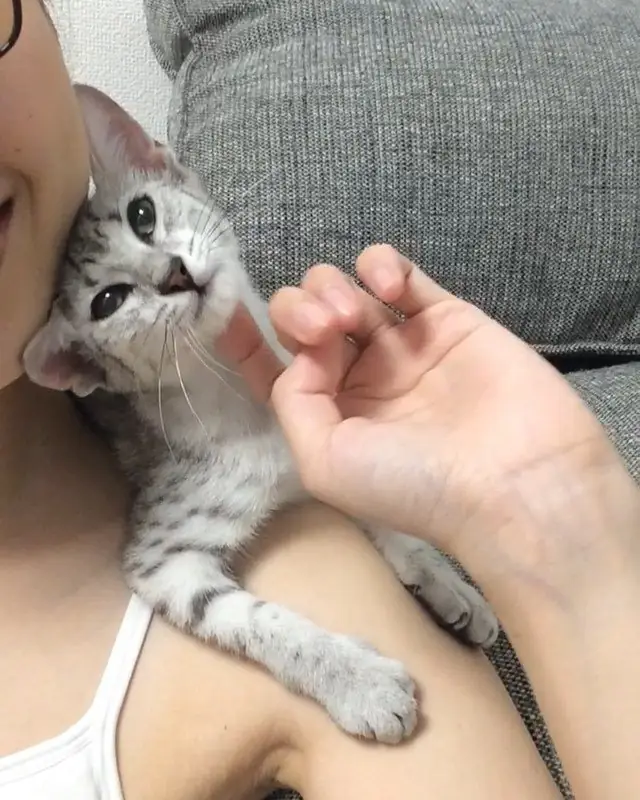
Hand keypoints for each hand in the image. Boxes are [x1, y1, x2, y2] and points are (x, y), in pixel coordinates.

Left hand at [219, 245, 628, 566]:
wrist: (514, 480)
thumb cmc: (413, 484)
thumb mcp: (324, 462)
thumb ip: (292, 400)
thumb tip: (304, 352)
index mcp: (327, 414)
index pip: (272, 367)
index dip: (244, 339)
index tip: (223, 310)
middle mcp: (358, 378)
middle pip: (303, 317)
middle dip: (298, 310)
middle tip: (326, 331)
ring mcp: (401, 344)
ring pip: (343, 288)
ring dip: (330, 287)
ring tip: (350, 316)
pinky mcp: (444, 316)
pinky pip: (398, 273)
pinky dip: (381, 267)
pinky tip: (388, 288)